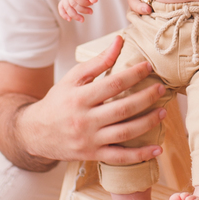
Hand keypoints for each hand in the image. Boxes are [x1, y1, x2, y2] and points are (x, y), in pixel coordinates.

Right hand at [18, 36, 167, 164]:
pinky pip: (120, 158)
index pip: (112, 84)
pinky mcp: (93, 155)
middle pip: (122, 109)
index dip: (133, 74)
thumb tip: (119, 41)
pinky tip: (157, 149)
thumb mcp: (72, 79)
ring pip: (125, 133)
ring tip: (164, 112)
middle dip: (146, 98)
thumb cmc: (58, 102)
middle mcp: (84, 120)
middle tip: (161, 89)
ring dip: (148, 123)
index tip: (148, 67)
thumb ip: (98, 62)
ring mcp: (89, 140)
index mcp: (79, 98)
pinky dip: (140, 155)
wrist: (34, 133)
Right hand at [59, 0, 98, 21]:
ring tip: (82, 20)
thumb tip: (95, 1)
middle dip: (82, 10)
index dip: (84, 3)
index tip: (92, 3)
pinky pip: (61, 7)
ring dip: (74, 15)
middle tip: (91, 12)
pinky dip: (64, 14)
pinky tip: (69, 19)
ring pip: (66, 7)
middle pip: (72, 3)